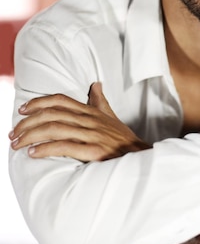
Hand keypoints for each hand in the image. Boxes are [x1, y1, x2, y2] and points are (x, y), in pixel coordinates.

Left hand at [9, 82, 148, 160]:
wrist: (142, 158)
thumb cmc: (124, 140)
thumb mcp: (111, 117)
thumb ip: (100, 102)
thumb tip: (95, 85)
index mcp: (91, 112)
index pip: (60, 101)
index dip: (38, 102)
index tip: (22, 110)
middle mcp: (90, 121)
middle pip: (52, 115)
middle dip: (28, 123)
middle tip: (13, 134)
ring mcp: (92, 136)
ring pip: (54, 130)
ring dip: (31, 136)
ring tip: (17, 144)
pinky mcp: (94, 151)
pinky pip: (65, 147)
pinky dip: (46, 149)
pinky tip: (33, 154)